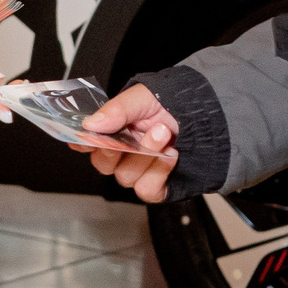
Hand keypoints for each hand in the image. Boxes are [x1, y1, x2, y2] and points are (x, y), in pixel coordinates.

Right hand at [78, 83, 181, 200]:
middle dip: (117, 150)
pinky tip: (171, 155)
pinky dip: (159, 171)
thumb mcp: (143, 97)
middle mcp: (121, 153)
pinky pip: (147, 189)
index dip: (81, 142)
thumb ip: (117, 110)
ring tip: (164, 134)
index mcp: (112, 130)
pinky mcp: (156, 186)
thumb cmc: (171, 104)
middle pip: (103, 163)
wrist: (206, 115)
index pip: (85, 142)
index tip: (86, 138)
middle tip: (134, 133)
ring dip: (147, 155)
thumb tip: (91, 124)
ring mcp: (138, 171)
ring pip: (126, 177)